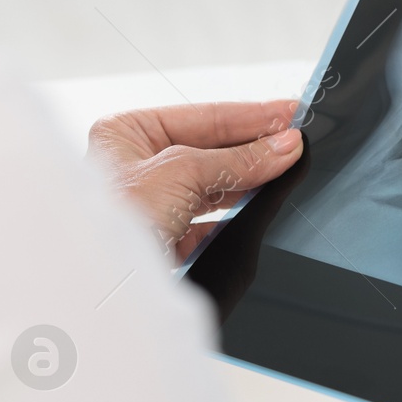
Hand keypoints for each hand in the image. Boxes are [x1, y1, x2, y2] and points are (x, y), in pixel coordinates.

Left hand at [88, 100, 303, 261]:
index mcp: (127, 133)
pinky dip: (241, 213)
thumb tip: (283, 146)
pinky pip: (215, 219)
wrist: (104, 288)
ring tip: (288, 166)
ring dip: (252, 178)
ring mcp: (155, 203)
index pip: (203, 117)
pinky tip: (264, 204)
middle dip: (255, 146)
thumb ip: (237, 159)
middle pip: (212, 148)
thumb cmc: (112, 220)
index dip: (251, 115)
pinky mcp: (170, 238)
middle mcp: (138, 165)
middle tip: (297, 139)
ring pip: (216, 183)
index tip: (291, 113)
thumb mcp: (180, 173)